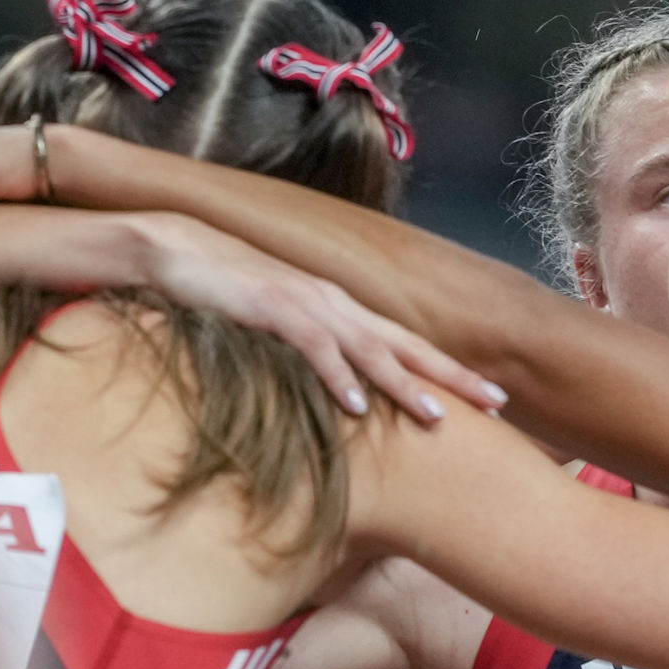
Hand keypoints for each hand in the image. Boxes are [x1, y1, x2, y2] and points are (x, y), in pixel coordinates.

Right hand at [130, 213, 504, 425]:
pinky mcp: (271, 308)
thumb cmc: (224, 295)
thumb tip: (335, 394)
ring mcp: (305, 302)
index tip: (490, 397)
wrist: (172, 250)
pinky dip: (338, 376)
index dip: (448, 369)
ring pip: (368, 348)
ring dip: (404, 384)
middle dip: (452, 375)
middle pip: (405, 343)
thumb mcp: (276, 327)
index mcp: (338, 308)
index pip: (405, 342)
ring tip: (437, 417)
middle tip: (496, 404)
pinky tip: (358, 406)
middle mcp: (333, 303)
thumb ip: (308, 353)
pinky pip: (313, 346)